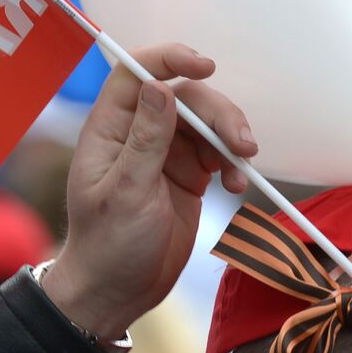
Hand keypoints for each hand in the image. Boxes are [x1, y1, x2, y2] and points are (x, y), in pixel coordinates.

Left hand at [41, 43, 256, 338]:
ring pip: (207, 124)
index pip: (137, 74)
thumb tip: (160, 87)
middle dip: (218, 114)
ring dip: (231, 140)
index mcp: (111, 129)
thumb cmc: (108, 245)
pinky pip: (218, 154)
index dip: (169, 59)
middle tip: (243, 144)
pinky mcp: (189, 175)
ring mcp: (166, 154)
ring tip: (243, 169)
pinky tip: (237, 186)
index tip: (205, 65)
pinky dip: (233, 165)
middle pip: (185, 98)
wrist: (119, 293)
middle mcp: (139, 133)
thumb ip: (145, 140)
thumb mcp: (126, 193)